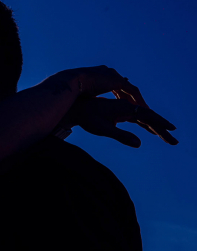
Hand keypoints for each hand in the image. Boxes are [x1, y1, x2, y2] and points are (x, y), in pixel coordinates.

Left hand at [62, 96, 177, 146]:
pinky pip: (135, 118)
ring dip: (154, 127)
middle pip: (148, 117)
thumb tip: (138, 144)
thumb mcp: (103, 129)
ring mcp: (122, 109)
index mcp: (124, 107)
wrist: (75, 109)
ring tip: (166, 138)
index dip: (160, 123)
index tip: (172, 129)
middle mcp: (125, 106)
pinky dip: (144, 125)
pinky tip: (150, 131)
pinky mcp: (118, 112)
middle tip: (174, 141)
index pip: (147, 115)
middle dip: (161, 129)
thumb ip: (121, 136)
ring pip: (142, 118)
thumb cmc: (87, 119)